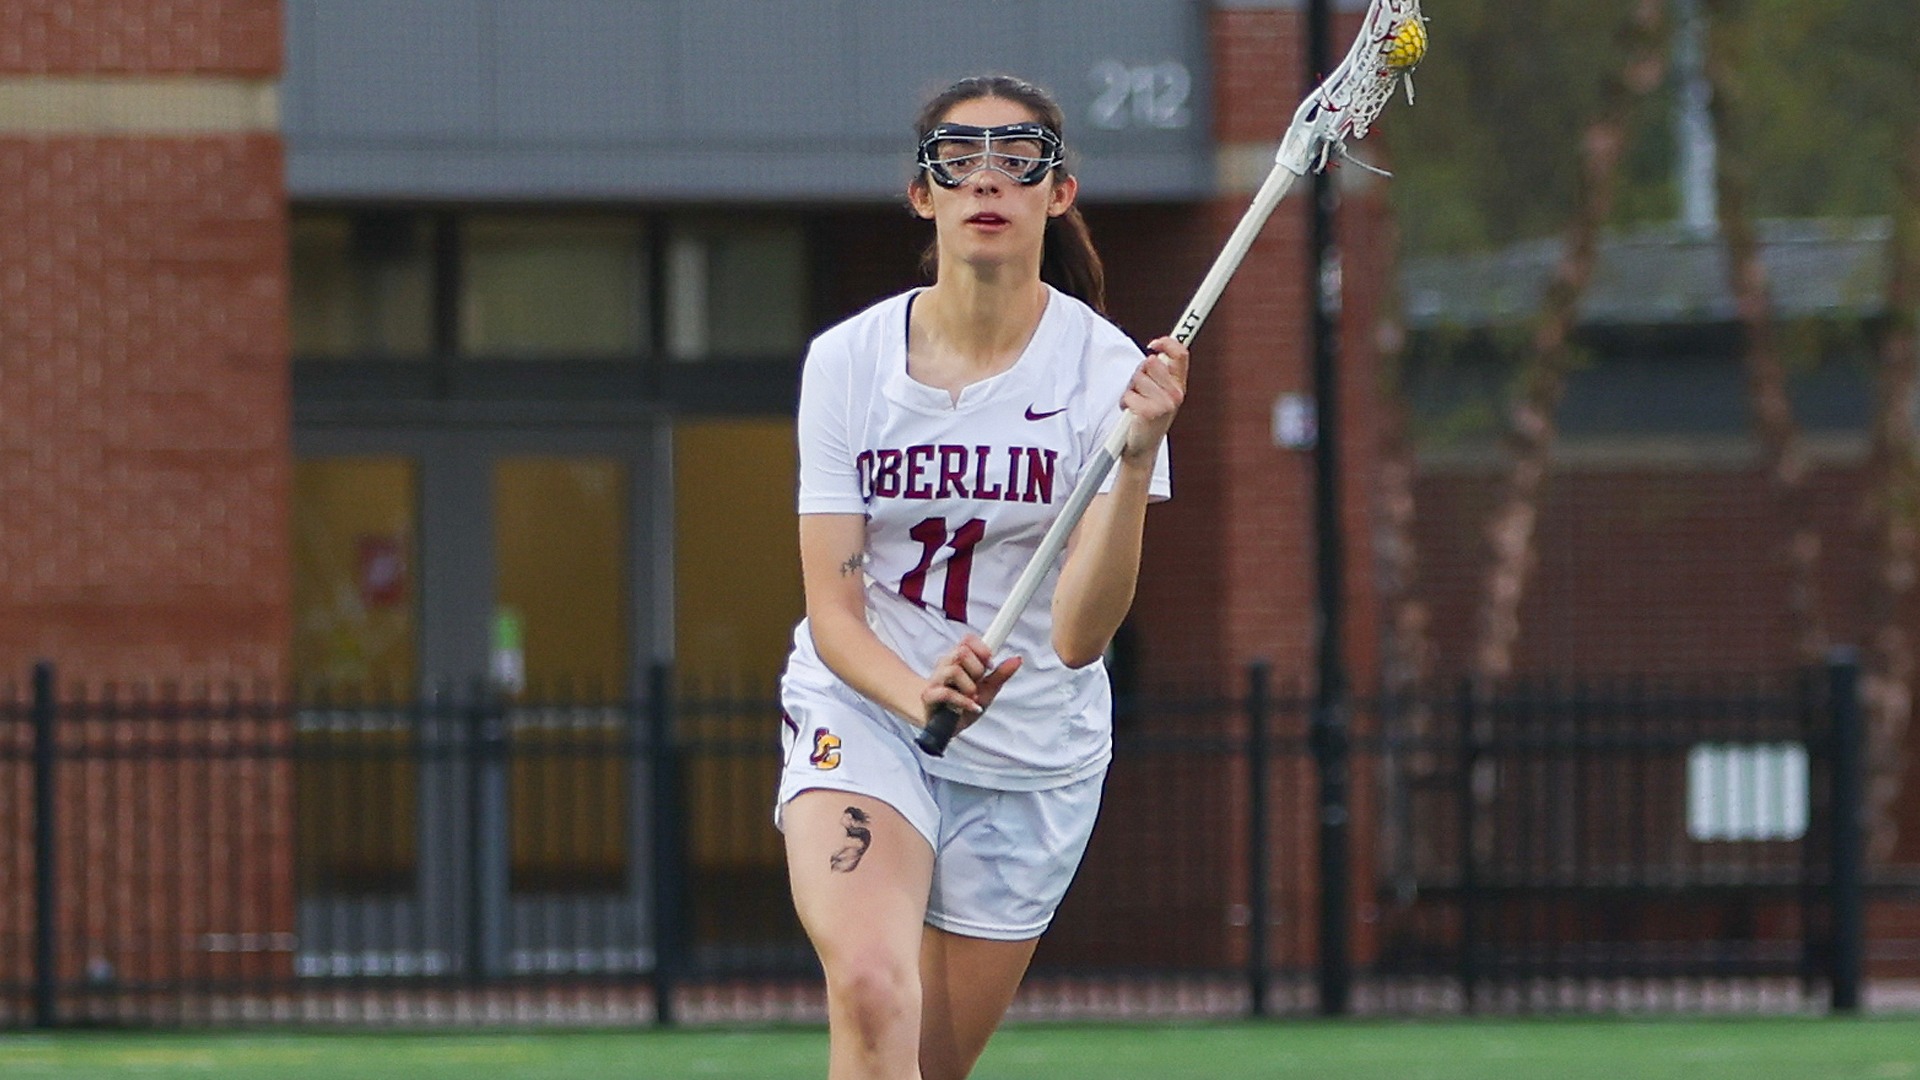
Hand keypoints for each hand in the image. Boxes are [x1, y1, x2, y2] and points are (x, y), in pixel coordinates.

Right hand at [920, 633, 1021, 732]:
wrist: (941, 726)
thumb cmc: (961, 704)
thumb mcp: (987, 689)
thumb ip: (1000, 674)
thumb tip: (1017, 659)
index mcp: (957, 660)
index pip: (967, 640)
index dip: (982, 649)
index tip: (989, 665)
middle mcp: (945, 665)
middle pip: (961, 652)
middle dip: (977, 670)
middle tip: (978, 684)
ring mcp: (935, 680)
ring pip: (954, 671)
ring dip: (970, 687)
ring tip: (972, 697)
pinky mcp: (929, 696)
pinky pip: (946, 693)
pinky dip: (963, 701)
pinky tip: (971, 706)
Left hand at [1120, 336, 1188, 457]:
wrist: (1143, 448)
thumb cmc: (1148, 418)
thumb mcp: (1160, 394)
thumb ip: (1161, 373)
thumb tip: (1155, 352)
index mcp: (1180, 386)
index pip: (1181, 354)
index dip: (1167, 342)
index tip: (1153, 344)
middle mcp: (1176, 394)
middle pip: (1152, 362)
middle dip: (1140, 373)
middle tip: (1140, 389)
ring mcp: (1165, 403)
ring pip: (1138, 378)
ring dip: (1131, 389)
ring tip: (1136, 403)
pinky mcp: (1151, 412)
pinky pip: (1129, 395)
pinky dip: (1125, 403)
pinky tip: (1132, 413)